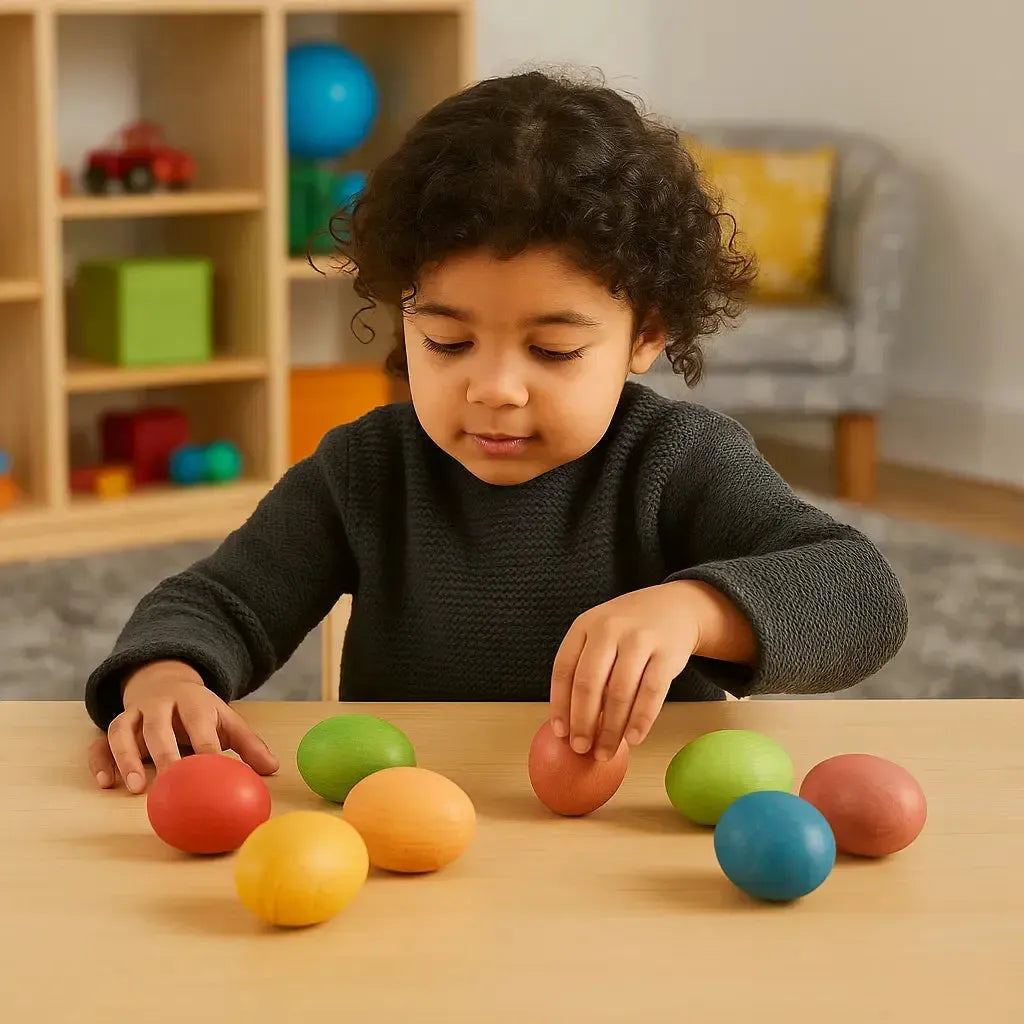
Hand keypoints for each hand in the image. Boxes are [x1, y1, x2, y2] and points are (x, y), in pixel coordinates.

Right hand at [87, 660, 278, 793]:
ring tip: (135, 787)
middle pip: (158, 726)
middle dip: (164, 753)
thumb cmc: (200, 711)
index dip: (205, 747)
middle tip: (170, 782)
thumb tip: (273, 769)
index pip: (199, 723)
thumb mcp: (226, 720)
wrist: (165, 680)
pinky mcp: (116, 725)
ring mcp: (134, 714)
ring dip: (127, 757)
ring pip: (122, 730)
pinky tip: (106, 783)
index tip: (212, 772)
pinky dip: (100, 762)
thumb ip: (248, 744)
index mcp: (193, 701)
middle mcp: (160, 704)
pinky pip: (100, 742)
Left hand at [549, 580, 755, 760]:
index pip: (564, 669)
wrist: (675, 606)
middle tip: (581, 749)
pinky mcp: (667, 653)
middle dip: (582, 722)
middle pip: (588, 682)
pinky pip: (651, 692)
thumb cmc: (629, 631)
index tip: (560, 733)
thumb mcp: (600, 635)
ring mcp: (639, 639)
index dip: (560, 704)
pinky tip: (633, 738)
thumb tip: (572, 724)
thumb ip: (585, 669)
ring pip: (619, 692)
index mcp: (584, 625)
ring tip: (606, 751)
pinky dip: (641, 720)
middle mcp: (609, 628)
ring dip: (611, 728)